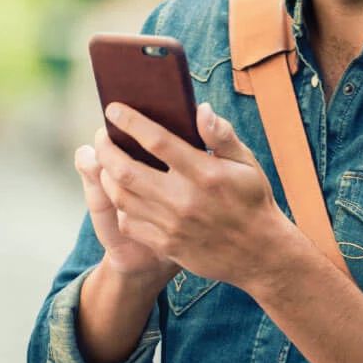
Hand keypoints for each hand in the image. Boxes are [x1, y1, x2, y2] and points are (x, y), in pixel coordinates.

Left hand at [92, 100, 303, 289]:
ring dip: (107, 176)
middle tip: (102, 136)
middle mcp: (184, 199)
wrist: (260, 254)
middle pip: (126, 170)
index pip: (157, 140)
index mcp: (204, 173)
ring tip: (106, 163)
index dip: (130, 121)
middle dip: (106, 148)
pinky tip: (122, 193)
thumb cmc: (252, 200)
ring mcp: (173, 225)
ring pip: (121, 197)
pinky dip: (119, 206)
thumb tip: (200, 109)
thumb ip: (222, 135)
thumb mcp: (246, 163)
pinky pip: (129, 223)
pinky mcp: (166, 245)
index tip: (113, 108)